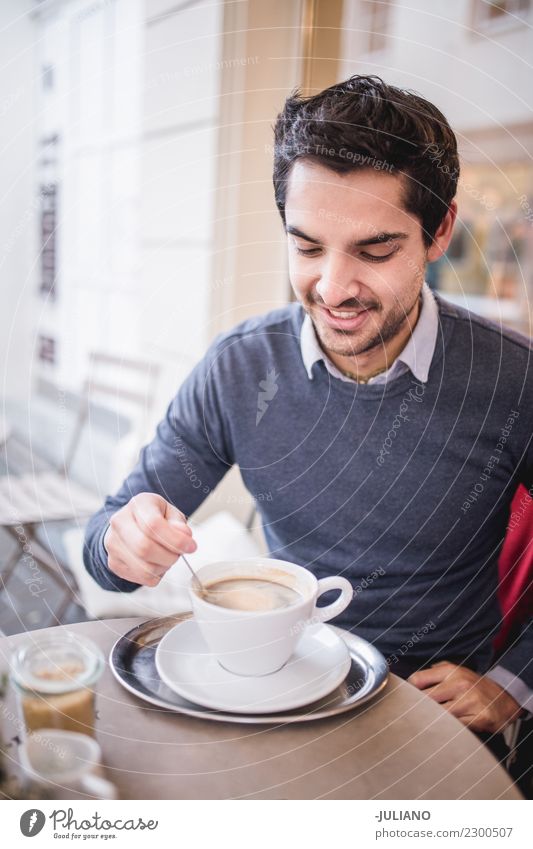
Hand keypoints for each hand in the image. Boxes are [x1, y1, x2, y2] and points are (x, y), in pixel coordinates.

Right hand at [104, 492, 196, 586]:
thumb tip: (184, 536)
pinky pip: (141, 578)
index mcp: (137, 505)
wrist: (129, 525)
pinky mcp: (114, 563)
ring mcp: (113, 544)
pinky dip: (156, 575)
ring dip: (164, 567)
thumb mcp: (170, 512)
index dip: (176, 540)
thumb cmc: (153, 517)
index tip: (190, 546)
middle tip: (179, 553)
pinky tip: (157, 563)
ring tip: (167, 557)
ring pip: (144, 568)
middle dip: (170, 556)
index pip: (153, 525)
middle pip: (144, 548)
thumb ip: (179, 523)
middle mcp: (120, 523)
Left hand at [408, 661, 522, 732]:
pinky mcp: (480, 717)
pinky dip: (448, 730)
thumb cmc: (473, 685)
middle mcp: (459, 684)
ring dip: (431, 721)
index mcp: (450, 671)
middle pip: (425, 699)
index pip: (418, 680)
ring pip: (439, 716)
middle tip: (410, 716)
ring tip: (425, 725)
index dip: (408, 691)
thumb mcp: (455, 671)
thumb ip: (434, 673)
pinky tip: (444, 730)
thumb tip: (411, 682)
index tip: (404, 700)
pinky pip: (456, 727)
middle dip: (417, 709)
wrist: (504, 697)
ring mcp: (470, 701)